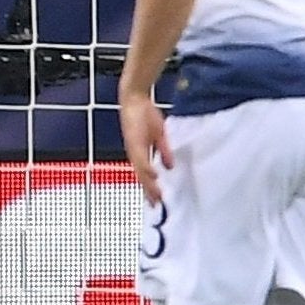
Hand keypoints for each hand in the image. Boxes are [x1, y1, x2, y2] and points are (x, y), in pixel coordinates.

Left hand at [119, 90, 174, 205]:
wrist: (134, 99)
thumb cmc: (145, 115)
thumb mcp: (158, 136)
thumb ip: (164, 152)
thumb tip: (169, 167)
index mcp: (139, 153)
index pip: (144, 175)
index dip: (150, 189)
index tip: (156, 202)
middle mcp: (134, 154)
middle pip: (141, 177)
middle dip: (149, 192)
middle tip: (156, 205)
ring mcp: (134, 148)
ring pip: (141, 172)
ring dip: (148, 185)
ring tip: (156, 197)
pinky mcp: (135, 141)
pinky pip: (142, 158)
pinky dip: (148, 169)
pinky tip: (155, 177)